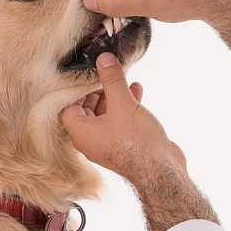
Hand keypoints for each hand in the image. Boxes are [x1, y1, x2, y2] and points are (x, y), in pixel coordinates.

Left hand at [61, 52, 186, 184]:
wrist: (162, 172)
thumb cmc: (138, 144)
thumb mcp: (123, 105)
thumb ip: (112, 80)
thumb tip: (103, 58)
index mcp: (82, 134)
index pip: (68, 106)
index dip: (76, 88)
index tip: (88, 71)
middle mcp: (91, 139)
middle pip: (86, 108)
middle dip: (97, 88)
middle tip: (105, 70)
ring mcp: (108, 141)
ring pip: (105, 112)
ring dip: (113, 93)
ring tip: (122, 76)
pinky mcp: (125, 142)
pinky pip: (120, 118)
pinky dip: (126, 103)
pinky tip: (137, 89)